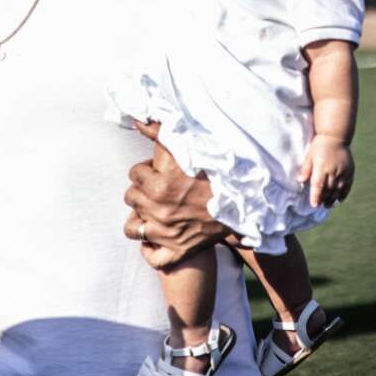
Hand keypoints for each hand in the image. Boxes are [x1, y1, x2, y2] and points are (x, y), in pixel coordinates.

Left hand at [123, 121, 234, 269]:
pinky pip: (151, 256)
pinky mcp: (177, 252)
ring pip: (132, 227)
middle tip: (158, 189)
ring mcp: (166, 234)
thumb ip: (160, 131)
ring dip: (140, 218)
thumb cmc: (215, 173)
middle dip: (142, 191)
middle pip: (130, 198)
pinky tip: (156, 236)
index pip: (133, 174)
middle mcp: (159, 211)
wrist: (245, 204)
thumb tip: (137, 119)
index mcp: (159, 186)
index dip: (146, 170)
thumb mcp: (188, 149)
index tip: (158, 171)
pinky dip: (151, 248)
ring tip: (154, 210)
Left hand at [299, 135, 353, 206]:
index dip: (316, 196)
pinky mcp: (350, 171)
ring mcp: (343, 172)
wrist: (335, 137)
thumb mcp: (309, 156)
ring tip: (328, 205)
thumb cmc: (319, 146)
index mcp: (322, 167)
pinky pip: (347, 186)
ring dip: (333, 199)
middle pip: (329, 189)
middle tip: (320, 206)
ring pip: (338, 189)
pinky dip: (344, 194)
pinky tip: (339, 200)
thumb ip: (306, 169)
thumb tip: (300, 180)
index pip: (318, 185)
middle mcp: (333, 171)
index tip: (314, 204)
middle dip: (324, 199)